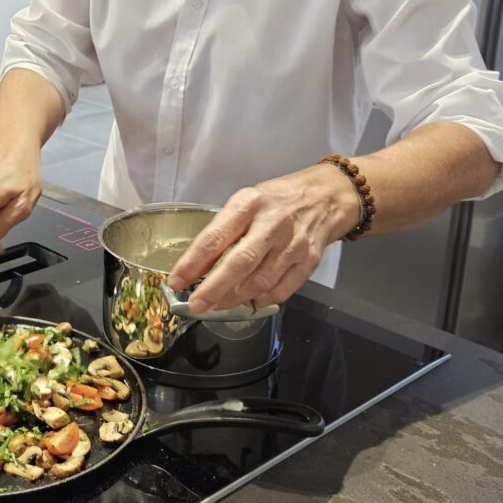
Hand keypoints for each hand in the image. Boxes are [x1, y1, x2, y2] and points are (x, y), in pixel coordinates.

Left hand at [167, 165, 358, 310]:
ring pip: (259, 282)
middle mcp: (272, 223)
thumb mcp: (246, 201)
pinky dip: (261, 300)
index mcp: (249, 203)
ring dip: (234, 298)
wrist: (325, 197)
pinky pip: (281, 290)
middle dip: (213, 289)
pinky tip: (247, 300)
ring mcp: (293, 244)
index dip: (193, 262)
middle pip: (239, 263)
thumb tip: (198, 266)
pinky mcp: (309, 261)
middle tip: (195, 305)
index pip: (215, 237)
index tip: (177, 280)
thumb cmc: (276, 200)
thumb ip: (226, 229)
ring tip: (216, 305)